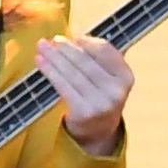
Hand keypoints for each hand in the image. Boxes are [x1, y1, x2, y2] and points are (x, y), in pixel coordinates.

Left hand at [33, 33, 134, 154]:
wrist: (97, 130)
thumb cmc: (99, 95)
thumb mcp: (108, 77)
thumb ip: (98, 57)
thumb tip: (74, 37)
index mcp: (126, 77)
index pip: (105, 50)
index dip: (87, 41)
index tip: (74, 37)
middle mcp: (117, 91)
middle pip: (85, 61)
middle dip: (65, 48)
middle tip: (50, 40)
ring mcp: (101, 103)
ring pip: (72, 73)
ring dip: (54, 57)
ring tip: (42, 48)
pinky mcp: (84, 112)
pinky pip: (63, 86)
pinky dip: (50, 72)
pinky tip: (41, 63)